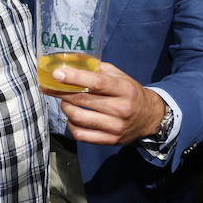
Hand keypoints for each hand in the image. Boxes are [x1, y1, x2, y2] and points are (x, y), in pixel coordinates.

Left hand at [44, 62, 164, 144]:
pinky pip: (81, 135)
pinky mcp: (110, 140)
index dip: (75, 78)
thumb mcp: (121, 76)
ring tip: (64, 102)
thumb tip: (74, 62)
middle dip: (62, 93)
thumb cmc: (130, 93)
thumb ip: (99, 69)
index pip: (97, 83)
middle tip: (52, 87)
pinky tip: (71, 118)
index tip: (57, 73)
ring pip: (79, 118)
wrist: (150, 117)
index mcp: (124, 89)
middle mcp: (121, 108)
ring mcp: (116, 127)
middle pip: (84, 100)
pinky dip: (71, 125)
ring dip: (65, 108)